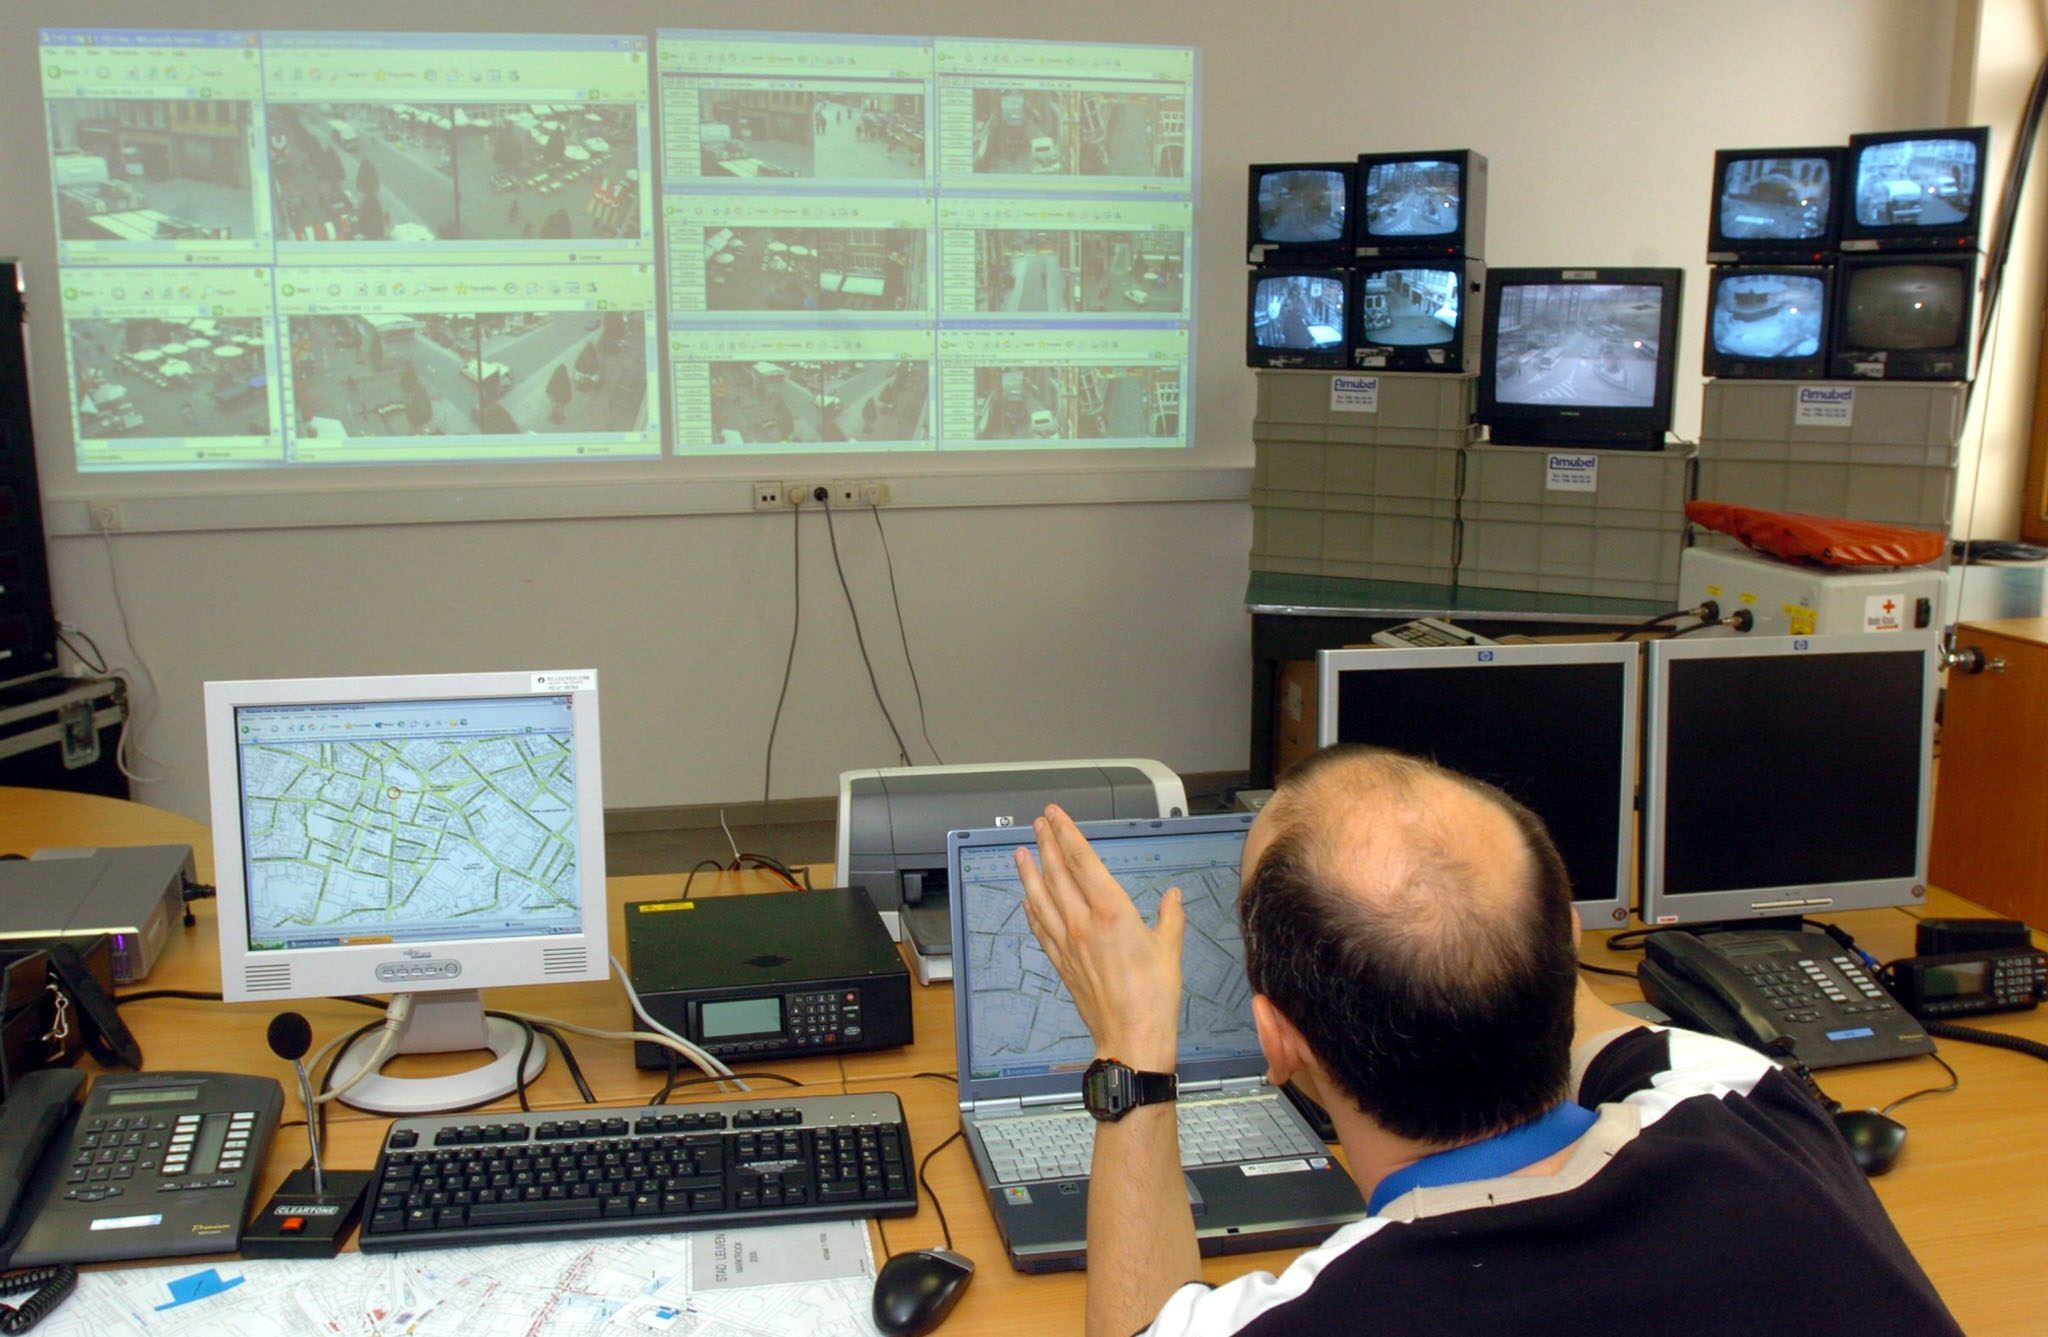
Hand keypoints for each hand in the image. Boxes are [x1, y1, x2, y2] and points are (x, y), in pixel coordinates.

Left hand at [1016, 805, 1184, 1070]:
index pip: (1083, 861)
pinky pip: (1040, 928)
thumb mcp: (1170, 948)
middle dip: (1046, 844)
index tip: (1055, 815)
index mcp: (1112, 911)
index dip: (1067, 834)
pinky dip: (1031, 910)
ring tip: (1020, 852)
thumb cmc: (1155, 995)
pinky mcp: (1061, 962)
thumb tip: (1172, 896)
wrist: (1132, 1036)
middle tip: (1038, 823)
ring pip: (1042, 898)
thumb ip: (1169, 916)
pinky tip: (1027, 899)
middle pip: (1057, 874)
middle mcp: (1083, 923)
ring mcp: (1068, 943)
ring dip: (1029, 873)